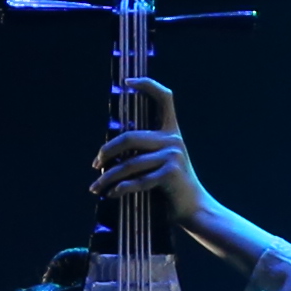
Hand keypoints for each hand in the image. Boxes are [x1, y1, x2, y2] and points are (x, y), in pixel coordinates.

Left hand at [89, 75, 213, 242]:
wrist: (194, 208)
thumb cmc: (170, 186)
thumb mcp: (161, 161)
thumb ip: (143, 150)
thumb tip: (106, 151)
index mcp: (172, 131)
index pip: (164, 98)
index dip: (147, 85)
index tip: (127, 82)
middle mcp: (173, 139)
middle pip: (130, 137)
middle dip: (107, 151)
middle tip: (96, 164)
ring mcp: (172, 156)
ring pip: (129, 164)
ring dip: (108, 177)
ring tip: (96, 187)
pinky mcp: (169, 174)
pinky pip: (137, 181)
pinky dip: (121, 189)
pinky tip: (112, 194)